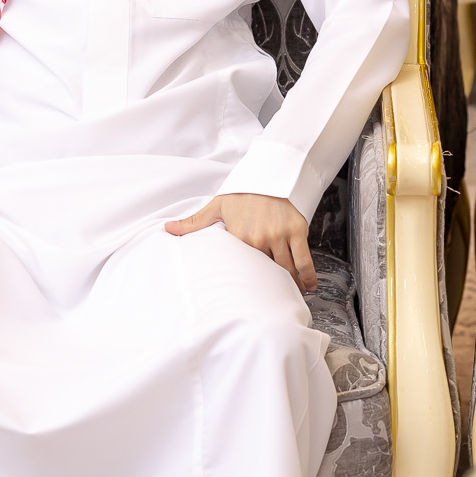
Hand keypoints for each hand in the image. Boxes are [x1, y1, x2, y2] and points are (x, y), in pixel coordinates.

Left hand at [167, 194, 316, 290]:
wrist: (269, 173)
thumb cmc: (242, 193)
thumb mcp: (216, 206)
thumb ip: (194, 222)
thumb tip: (166, 228)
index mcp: (240, 237)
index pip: (243, 268)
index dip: (246, 283)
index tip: (247, 298)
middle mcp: (260, 239)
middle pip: (266, 272)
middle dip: (270, 288)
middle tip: (271, 303)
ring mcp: (279, 235)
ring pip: (286, 268)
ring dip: (290, 285)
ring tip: (291, 296)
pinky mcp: (297, 231)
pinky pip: (303, 258)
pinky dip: (307, 275)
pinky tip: (308, 286)